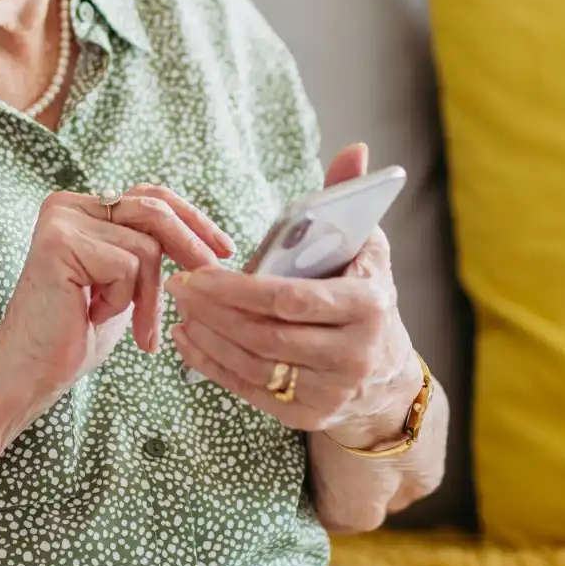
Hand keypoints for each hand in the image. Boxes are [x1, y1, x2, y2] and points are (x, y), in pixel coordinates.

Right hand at [0, 188, 232, 421]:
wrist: (31, 372)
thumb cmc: (76, 336)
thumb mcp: (124, 285)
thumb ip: (148, 252)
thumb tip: (206, 239)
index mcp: (80, 208)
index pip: (148, 196)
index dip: (191, 218)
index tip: (224, 247)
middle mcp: (67, 205)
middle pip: (153, 210)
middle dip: (191, 246)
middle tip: (217, 274)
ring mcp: (62, 219)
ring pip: (146, 246)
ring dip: (149, 295)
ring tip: (133, 327)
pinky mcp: (61, 241)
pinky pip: (127, 265)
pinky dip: (124, 301)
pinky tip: (93, 316)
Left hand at [165, 145, 419, 445]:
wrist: (387, 376)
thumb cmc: (364, 294)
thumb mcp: (366, 247)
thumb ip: (350, 198)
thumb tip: (355, 150)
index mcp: (367, 305)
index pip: (290, 299)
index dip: (237, 289)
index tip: (197, 273)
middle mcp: (354, 355)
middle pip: (265, 334)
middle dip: (213, 311)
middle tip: (178, 286)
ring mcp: (331, 391)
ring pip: (253, 364)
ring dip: (207, 336)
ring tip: (180, 309)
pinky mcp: (308, 416)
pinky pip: (250, 390)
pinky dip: (213, 366)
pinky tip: (189, 341)